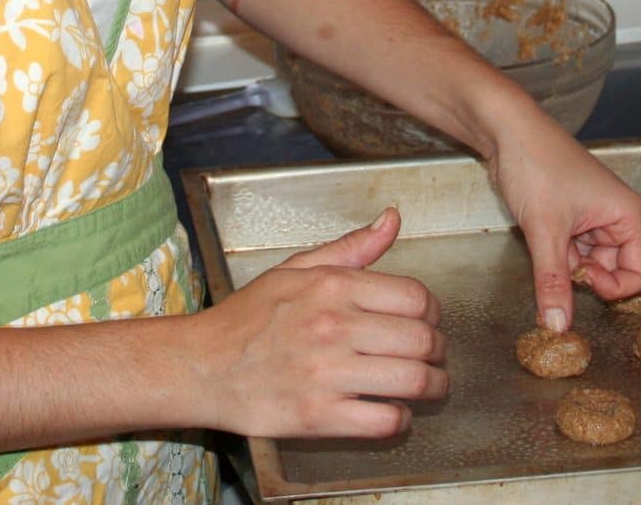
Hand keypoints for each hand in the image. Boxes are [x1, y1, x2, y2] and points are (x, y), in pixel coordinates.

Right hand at [186, 206, 446, 439]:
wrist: (201, 367)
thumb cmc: (248, 318)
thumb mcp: (295, 270)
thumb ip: (350, 248)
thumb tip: (392, 220)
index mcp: (332, 287)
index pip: (416, 298)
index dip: (433, 313)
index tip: (428, 323)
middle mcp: (333, 327)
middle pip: (423, 340)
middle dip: (440, 352)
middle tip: (434, 357)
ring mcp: (326, 374)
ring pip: (413, 381)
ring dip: (432, 386)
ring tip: (429, 386)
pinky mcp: (318, 416)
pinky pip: (384, 421)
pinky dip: (400, 420)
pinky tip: (392, 411)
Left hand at [487, 111, 640, 331]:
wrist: (505, 131)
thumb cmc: (536, 165)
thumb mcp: (545, 230)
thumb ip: (553, 282)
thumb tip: (557, 326)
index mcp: (627, 215)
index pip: (640, 275)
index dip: (613, 288)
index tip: (582, 281)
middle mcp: (616, 218)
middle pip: (614, 271)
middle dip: (585, 276)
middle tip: (557, 261)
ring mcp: (592, 219)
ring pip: (588, 264)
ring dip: (565, 265)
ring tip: (543, 239)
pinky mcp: (569, 219)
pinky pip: (569, 252)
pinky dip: (554, 255)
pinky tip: (537, 237)